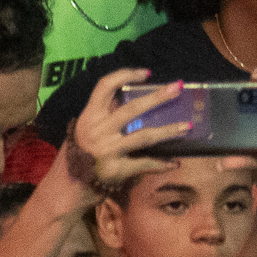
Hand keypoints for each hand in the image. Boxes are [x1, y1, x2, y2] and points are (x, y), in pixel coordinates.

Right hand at [68, 69, 187, 193]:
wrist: (69, 182)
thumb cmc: (84, 149)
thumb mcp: (88, 126)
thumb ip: (107, 112)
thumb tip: (136, 94)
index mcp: (90, 115)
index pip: (105, 86)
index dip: (125, 75)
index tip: (147, 73)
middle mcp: (98, 130)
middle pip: (132, 109)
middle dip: (157, 97)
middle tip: (177, 88)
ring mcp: (107, 150)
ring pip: (143, 136)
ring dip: (168, 131)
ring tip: (187, 126)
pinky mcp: (115, 169)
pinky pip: (144, 163)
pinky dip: (161, 164)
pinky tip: (175, 162)